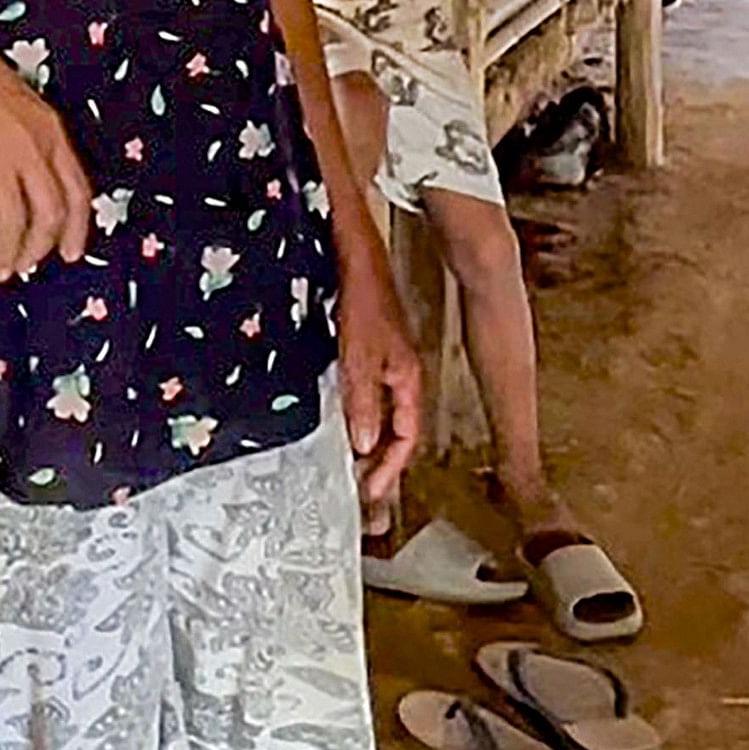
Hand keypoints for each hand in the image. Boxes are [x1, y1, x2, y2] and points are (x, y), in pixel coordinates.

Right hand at [0, 20, 92, 282]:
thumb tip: (41, 193)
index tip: (71, 252)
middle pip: (48, 213)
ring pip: (13, 223)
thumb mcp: (27, 111)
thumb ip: (39, 149)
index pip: (77, 192)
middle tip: (26, 264)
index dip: (77, 229)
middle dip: (38, 247)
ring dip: (8, 255)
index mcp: (53, 134)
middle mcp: (31, 150)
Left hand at [337, 252, 424, 511]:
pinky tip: (340, 424)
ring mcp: (386, 365)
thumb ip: (363, 401)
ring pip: (382, 416)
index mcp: (408, 379)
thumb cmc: (364, 300)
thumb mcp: (359, 357)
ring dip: (368, 443)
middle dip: (382, 462)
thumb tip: (364, 444)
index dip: (390, 466)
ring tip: (351, 468)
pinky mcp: (369, 354)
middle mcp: (401, 376)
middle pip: (397, 431)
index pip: (407, 436)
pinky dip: (356, 417)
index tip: (372, 490)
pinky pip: (367, 397)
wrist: (356, 259)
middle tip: (363, 490)